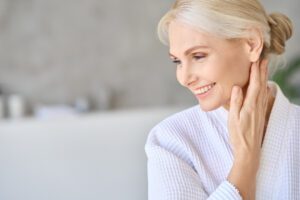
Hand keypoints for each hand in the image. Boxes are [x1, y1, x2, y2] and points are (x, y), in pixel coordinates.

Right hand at [227, 59, 268, 199]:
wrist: (248, 149)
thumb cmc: (238, 135)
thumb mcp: (233, 118)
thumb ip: (236, 102)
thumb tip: (238, 87)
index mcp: (250, 106)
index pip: (254, 85)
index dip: (256, 72)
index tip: (255, 61)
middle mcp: (258, 106)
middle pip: (262, 85)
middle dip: (262, 72)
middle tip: (263, 60)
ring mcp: (260, 110)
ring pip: (264, 90)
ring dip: (264, 78)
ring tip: (264, 69)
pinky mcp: (260, 114)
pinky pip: (264, 97)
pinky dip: (264, 88)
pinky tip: (263, 87)